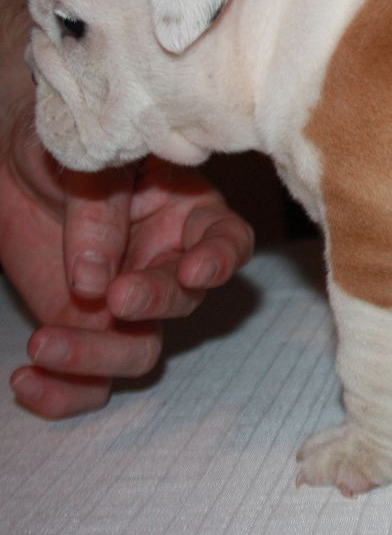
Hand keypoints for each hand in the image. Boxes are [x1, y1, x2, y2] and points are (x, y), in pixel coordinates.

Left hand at [1, 97, 253, 417]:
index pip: (227, 242)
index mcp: (188, 212)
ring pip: (140, 350)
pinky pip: (91, 383)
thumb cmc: (68, 141)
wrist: (15, 162)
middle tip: (115, 296)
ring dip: (99, 357)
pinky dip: (63, 393)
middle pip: (185, 301)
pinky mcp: (88, 334)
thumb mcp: (86, 158)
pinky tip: (27, 381)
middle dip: (154, 301)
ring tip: (43, 343)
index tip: (193, 270)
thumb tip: (94, 280)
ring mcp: (130, 303)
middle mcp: (170, 262)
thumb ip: (98, 212)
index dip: (221, 261)